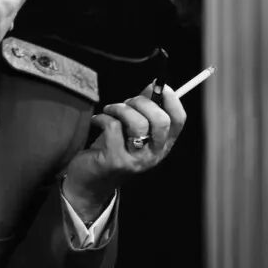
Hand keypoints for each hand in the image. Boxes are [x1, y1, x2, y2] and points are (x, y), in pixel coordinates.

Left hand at [63, 83, 186, 218]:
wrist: (89, 181)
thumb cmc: (110, 150)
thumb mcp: (130, 129)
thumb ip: (143, 109)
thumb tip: (153, 85)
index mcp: (162, 144)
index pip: (178, 120)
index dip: (171, 99)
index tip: (160, 85)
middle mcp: (154, 154)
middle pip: (161, 120)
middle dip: (142, 102)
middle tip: (126, 103)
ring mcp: (136, 160)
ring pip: (138, 123)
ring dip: (121, 108)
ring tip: (109, 110)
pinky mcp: (116, 161)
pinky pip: (113, 128)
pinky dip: (103, 118)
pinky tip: (96, 121)